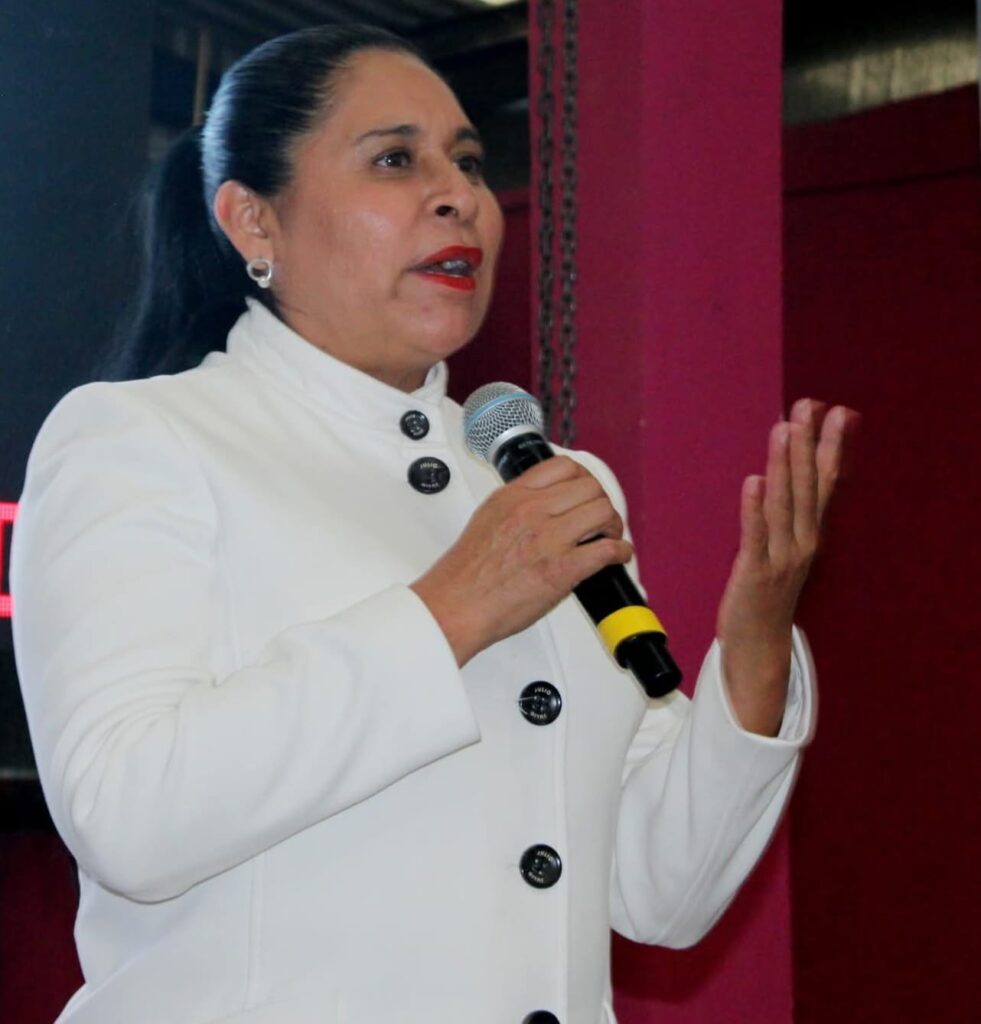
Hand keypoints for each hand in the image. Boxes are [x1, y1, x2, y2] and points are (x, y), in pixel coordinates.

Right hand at [411, 456, 631, 665]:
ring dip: (613, 525)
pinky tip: (617, 556)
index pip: (563, 467)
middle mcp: (532, 511)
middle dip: (601, 502)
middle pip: (589, 487)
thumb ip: (516, 505)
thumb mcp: (487, 518)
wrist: (456, 605)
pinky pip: (606, 550)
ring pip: (602, 512)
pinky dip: (620, 552)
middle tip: (601, 519)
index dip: (584, 478)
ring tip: (609, 537)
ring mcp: (548, 538)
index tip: (587, 491)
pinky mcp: (562, 568)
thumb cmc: (467, 573)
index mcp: (513, 496)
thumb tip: (544, 505)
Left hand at [716, 398, 859, 734]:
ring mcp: (781, 558)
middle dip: (807, 444)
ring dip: (785, 466)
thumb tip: (783, 471)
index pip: (825, 482)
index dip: (830, 447)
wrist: (759, 644)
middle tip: (807, 406)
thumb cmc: (768, 590)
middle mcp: (802, 542)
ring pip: (784, 504)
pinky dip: (755, 509)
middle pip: (807, 486)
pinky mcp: (755, 573)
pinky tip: (755, 481)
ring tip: (785, 430)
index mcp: (810, 533)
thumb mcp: (786, 547)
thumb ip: (789, 512)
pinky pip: (755, 536)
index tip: (836, 411)